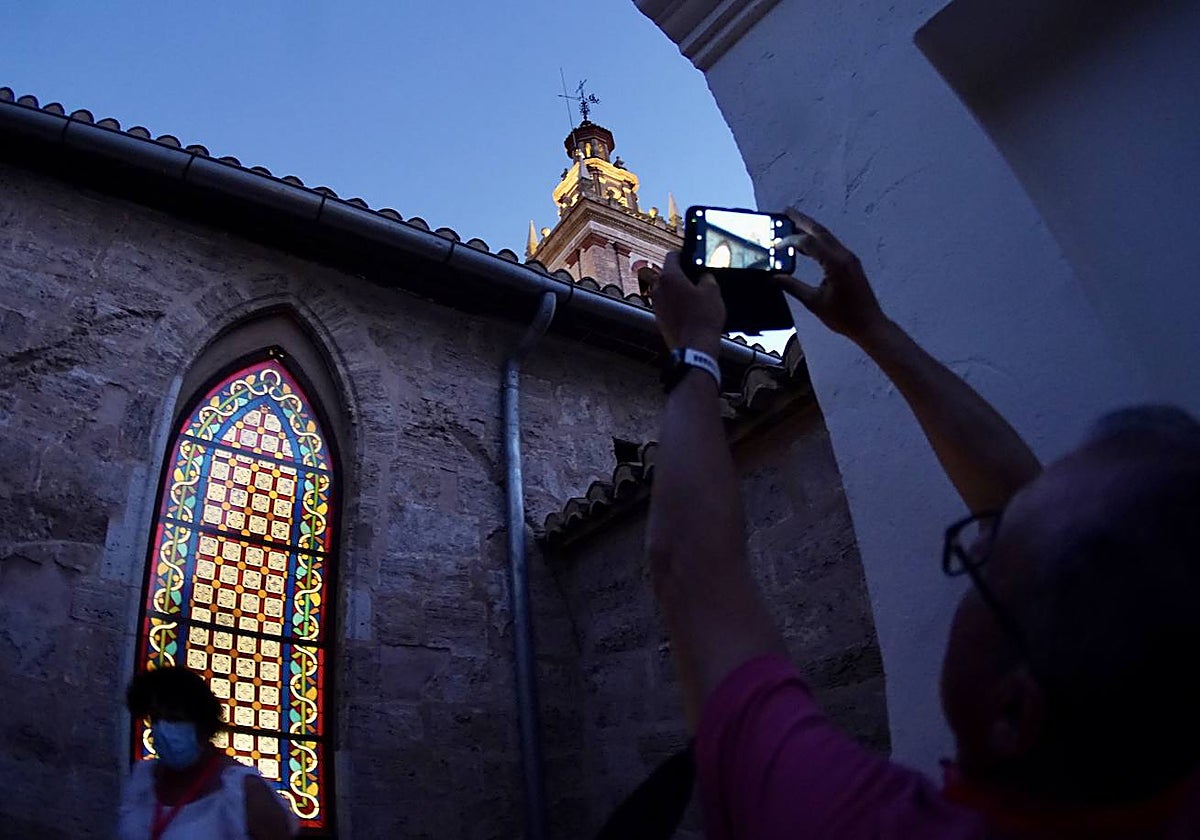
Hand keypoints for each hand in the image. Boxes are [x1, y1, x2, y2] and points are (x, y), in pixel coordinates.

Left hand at [639, 251, 724, 357]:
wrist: (695, 348)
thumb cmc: (703, 319)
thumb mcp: (713, 291)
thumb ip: (707, 277)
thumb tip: (704, 277)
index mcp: (669, 277)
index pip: (672, 256)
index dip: (683, 254)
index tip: (690, 257)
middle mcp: (658, 289)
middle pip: (667, 274)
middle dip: (681, 275)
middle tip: (697, 279)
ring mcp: (656, 306)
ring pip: (666, 291)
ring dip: (678, 291)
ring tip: (695, 297)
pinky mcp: (659, 320)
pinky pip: (667, 306)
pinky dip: (676, 305)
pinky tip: (690, 312)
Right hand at [772, 209, 886, 340]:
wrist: (869, 324)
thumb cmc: (843, 317)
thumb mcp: (813, 302)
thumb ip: (792, 287)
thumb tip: (775, 277)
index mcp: (835, 263)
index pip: (808, 243)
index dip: (789, 241)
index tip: (774, 245)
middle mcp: (843, 255)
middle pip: (819, 231)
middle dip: (802, 220)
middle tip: (785, 211)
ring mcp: (849, 258)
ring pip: (826, 237)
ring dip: (809, 229)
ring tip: (792, 223)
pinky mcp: (850, 263)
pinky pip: (831, 246)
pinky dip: (817, 241)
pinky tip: (807, 245)